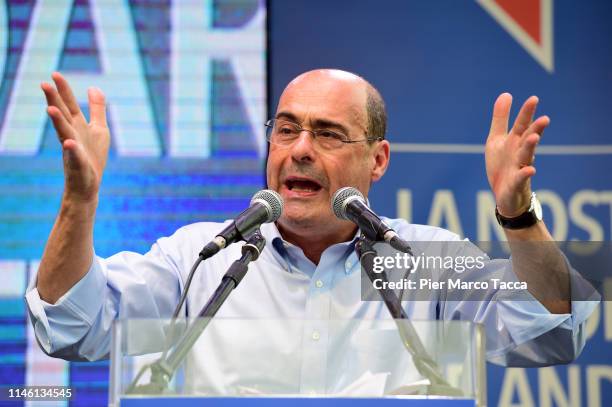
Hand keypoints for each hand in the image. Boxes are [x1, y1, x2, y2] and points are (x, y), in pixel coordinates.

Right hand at [42, 72, 109, 203]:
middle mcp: (72, 134)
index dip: (63, 90)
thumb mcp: (99, 128)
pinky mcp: (78, 164)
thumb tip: (94, 86)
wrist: (88, 183)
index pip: (69, 105)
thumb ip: (97, 108)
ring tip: (50, 110)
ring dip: (57, 121)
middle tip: (44, 84)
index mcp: (77, 125)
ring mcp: (73, 149)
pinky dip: (72, 149)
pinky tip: (69, 143)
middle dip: (54, 101)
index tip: (55, 74)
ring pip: (64, 133)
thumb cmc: (92, 156)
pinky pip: (74, 155)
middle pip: (62, 115)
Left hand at [485, 93, 548, 216]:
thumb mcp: (497, 139)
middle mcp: (520, 152)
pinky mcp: (515, 183)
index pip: (522, 125)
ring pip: (526, 156)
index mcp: (515, 141)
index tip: (533, 98)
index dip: (527, 113)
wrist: (504, 193)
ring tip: (534, 137)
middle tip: (544, 118)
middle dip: (535, 129)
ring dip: (530, 147)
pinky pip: (520, 178)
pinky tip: (530, 169)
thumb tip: (507, 94)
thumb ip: (501, 119)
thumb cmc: (502, 164)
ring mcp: (519, 167)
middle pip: (528, 139)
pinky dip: (525, 174)